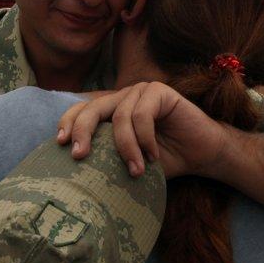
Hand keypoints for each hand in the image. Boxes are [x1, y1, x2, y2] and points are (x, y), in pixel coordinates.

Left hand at [57, 82, 228, 178]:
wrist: (202, 154)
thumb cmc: (165, 159)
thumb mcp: (129, 161)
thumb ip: (107, 157)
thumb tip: (74, 171)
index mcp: (111, 110)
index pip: (81, 110)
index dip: (68, 123)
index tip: (61, 144)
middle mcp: (123, 97)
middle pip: (92, 108)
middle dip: (82, 131)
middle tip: (79, 156)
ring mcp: (140, 91)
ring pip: (120, 116)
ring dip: (126, 148)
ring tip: (137, 171)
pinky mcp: (159, 91)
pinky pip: (142, 115)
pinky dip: (145, 139)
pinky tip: (154, 156)